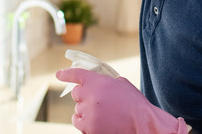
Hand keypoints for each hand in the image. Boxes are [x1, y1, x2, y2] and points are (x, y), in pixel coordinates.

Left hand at [56, 68, 188, 133]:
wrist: (142, 123)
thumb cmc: (134, 104)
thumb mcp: (121, 84)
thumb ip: (105, 82)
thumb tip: (96, 84)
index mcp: (96, 82)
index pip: (76, 74)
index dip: (66, 74)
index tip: (59, 74)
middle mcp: (88, 96)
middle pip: (77, 94)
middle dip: (84, 96)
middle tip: (97, 101)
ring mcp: (87, 113)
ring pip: (77, 110)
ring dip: (85, 110)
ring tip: (101, 114)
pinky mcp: (88, 128)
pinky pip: (78, 122)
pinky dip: (84, 122)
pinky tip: (95, 122)